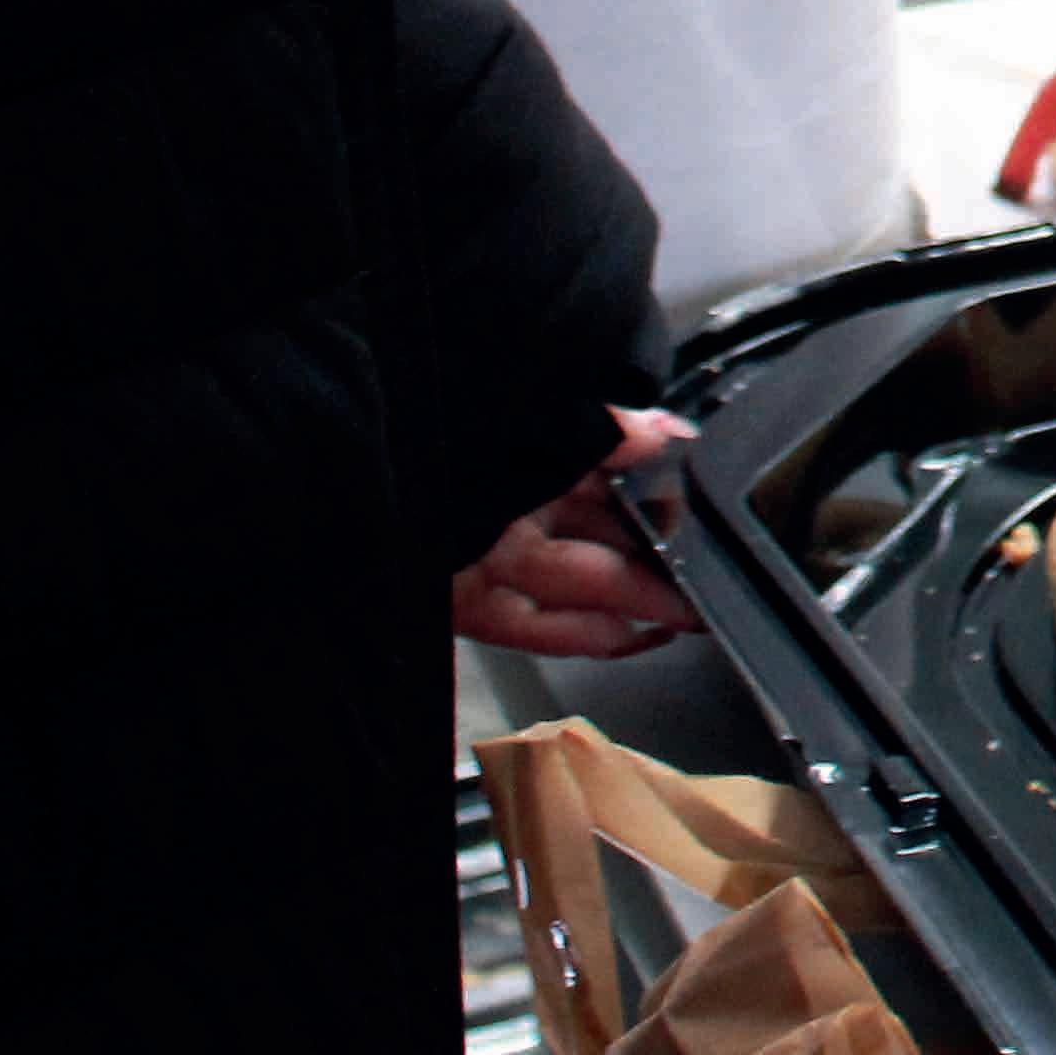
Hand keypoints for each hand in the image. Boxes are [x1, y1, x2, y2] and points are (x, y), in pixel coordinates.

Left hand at [451, 407, 699, 656]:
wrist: (345, 494)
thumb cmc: (430, 445)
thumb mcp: (532, 417)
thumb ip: (603, 428)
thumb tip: (665, 430)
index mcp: (526, 450)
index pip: (611, 466)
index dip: (661, 482)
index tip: (703, 500)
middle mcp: (509, 501)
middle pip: (604, 531)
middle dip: (662, 554)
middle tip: (710, 572)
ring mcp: (491, 555)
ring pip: (582, 581)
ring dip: (640, 600)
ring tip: (689, 611)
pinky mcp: (470, 604)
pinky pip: (540, 626)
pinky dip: (590, 635)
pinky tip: (633, 636)